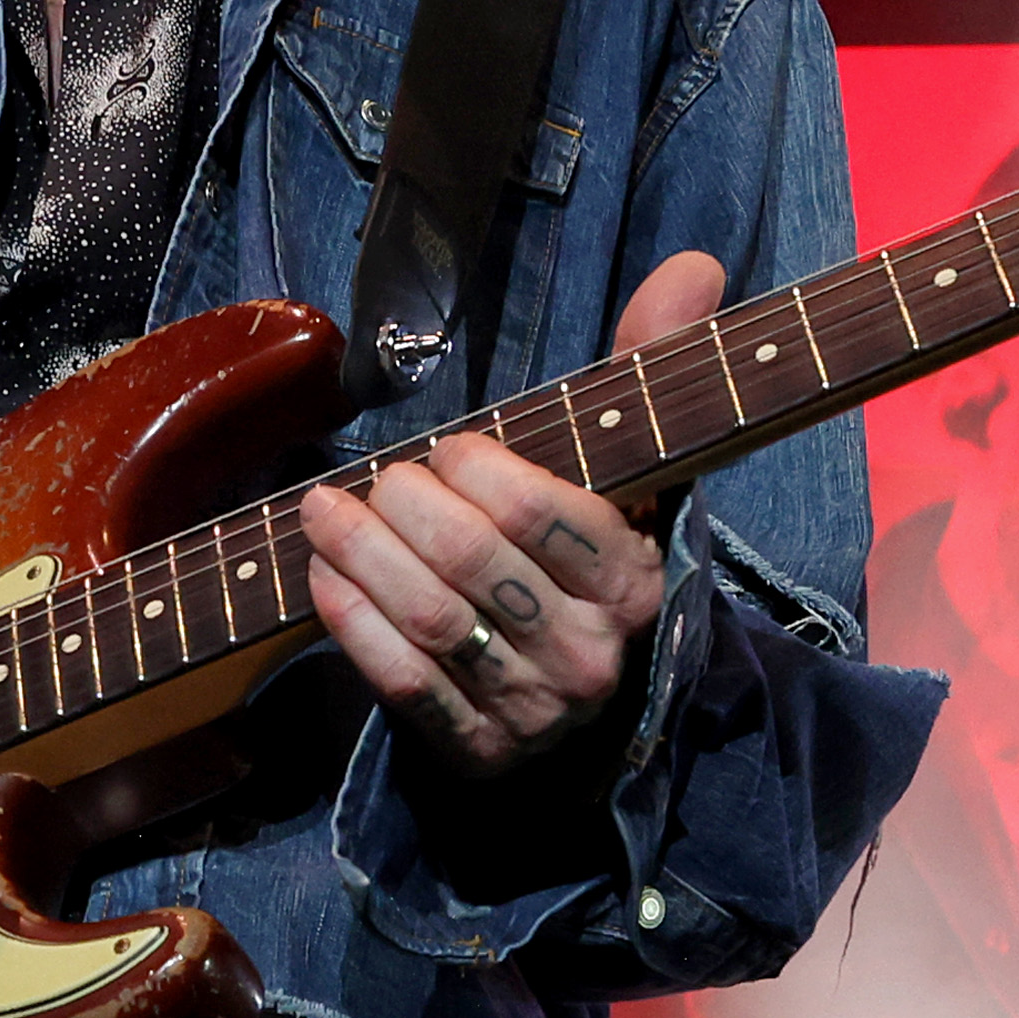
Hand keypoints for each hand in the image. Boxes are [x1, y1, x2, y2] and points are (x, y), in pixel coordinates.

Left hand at [298, 251, 722, 775]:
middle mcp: (591, 653)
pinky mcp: (477, 752)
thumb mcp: (625, 465)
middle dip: (405, 508)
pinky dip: (353, 624)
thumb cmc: (587, 553)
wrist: (578, 692)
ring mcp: (533, 710)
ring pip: (432, 621)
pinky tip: (323, 577)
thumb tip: (695, 265)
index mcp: (636, 580)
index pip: (547, 514)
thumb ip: (649, 363)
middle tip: (372, 476)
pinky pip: (403, 684)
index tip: (448, 447)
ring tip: (322, 509)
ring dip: (362, 556)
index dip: (480, 471)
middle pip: (474, 564)